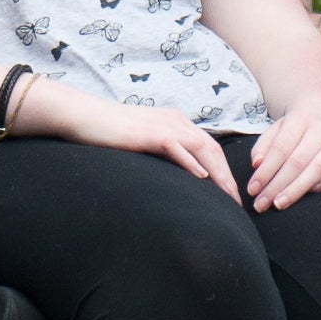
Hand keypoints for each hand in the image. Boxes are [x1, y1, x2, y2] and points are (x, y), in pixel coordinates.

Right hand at [25, 79, 237, 195]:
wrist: (84, 116)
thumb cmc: (110, 132)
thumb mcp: (143, 141)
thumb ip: (162, 152)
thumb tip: (178, 175)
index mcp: (175, 122)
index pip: (208, 147)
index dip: (223, 170)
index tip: (230, 195)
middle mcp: (174, 120)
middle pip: (212, 148)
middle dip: (227, 176)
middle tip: (237, 203)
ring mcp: (162, 124)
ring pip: (201, 148)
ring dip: (218, 174)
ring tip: (227, 197)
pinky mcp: (148, 132)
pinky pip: (176, 146)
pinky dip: (191, 162)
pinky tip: (201, 178)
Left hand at [247, 100, 320, 212]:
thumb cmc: (296, 131)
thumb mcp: (276, 130)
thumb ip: (263, 147)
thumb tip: (256, 166)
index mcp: (300, 119)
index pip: (280, 148)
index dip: (265, 171)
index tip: (252, 190)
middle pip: (297, 162)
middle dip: (277, 185)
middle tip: (261, 204)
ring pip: (317, 170)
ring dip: (296, 190)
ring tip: (278, 204)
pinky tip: (311, 193)